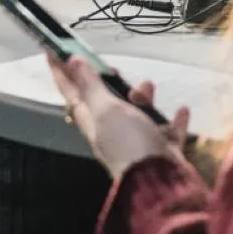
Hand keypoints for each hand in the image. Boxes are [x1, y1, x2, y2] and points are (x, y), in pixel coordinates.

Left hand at [48, 53, 189, 179]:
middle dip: (109, 83)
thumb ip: (90, 86)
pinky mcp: (162, 152)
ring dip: (144, 98)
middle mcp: (112, 132)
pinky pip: (168, 132)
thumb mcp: (105, 108)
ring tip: (148, 87)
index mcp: (92, 121)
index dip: (60, 72)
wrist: (159, 183)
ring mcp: (138, 143)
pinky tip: (182, 109)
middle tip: (114, 68)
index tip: (50, 50)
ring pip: (139, 114)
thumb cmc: (127, 141)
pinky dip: (174, 121)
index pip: (71, 92)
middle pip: (107, 102)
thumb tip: (70, 61)